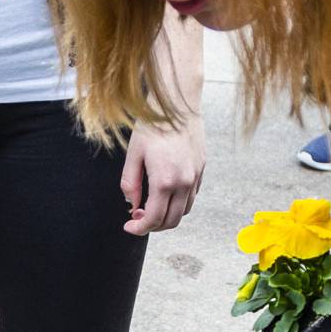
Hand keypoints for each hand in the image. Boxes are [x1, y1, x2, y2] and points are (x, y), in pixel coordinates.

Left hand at [121, 115, 206, 234]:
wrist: (177, 102)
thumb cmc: (153, 125)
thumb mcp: (133, 154)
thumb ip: (130, 184)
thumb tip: (132, 205)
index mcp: (164, 181)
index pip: (154, 219)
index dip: (139, 229)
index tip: (129, 227)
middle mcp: (184, 182)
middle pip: (171, 221)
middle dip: (153, 226)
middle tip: (138, 218)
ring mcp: (195, 176)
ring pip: (184, 211)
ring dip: (167, 216)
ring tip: (151, 206)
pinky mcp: (201, 168)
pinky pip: (192, 196)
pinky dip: (178, 203)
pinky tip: (166, 193)